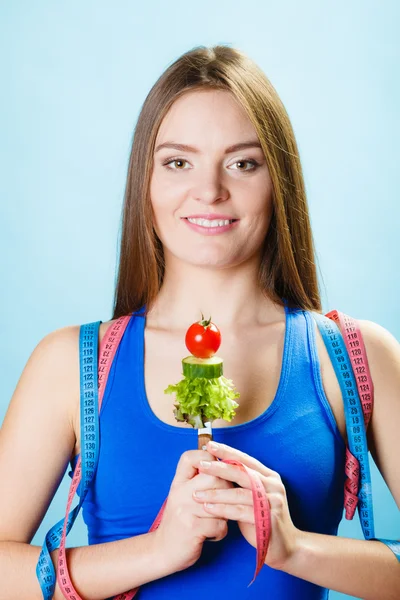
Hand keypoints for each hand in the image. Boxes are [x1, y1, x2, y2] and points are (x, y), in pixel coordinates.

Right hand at [153, 447, 233, 573]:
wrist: (162, 552)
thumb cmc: (180, 522)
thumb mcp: (182, 496)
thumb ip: (197, 481)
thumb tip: (222, 465)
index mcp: (178, 483)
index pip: (191, 458)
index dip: (207, 458)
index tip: (216, 471)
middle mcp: (179, 492)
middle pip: (213, 477)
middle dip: (226, 489)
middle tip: (223, 502)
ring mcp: (185, 509)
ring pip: (221, 501)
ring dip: (225, 514)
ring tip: (217, 520)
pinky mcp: (192, 527)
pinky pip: (220, 524)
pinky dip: (221, 532)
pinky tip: (211, 534)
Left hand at [193, 441, 300, 570]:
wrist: (286, 547)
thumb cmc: (262, 519)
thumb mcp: (253, 497)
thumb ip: (240, 484)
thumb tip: (215, 467)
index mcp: (269, 476)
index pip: (246, 460)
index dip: (228, 451)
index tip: (209, 445)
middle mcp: (273, 486)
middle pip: (242, 472)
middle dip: (219, 467)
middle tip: (201, 465)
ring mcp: (272, 502)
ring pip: (239, 493)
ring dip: (216, 493)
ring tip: (196, 493)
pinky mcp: (268, 519)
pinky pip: (240, 512)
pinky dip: (222, 509)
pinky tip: (207, 508)